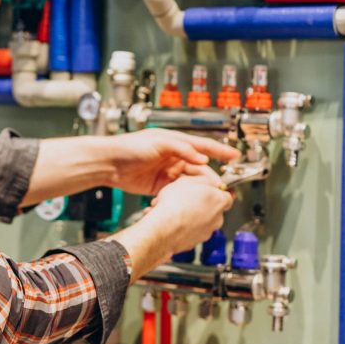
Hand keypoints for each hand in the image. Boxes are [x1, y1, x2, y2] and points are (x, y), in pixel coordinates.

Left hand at [107, 128, 238, 195]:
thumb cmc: (130, 147)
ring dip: (198, 189)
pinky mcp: (160, 186)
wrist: (109, 163)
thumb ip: (181, 149)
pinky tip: (188, 201)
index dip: (220, 151)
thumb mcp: (159, 143)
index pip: (203, 146)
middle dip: (210, 177)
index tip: (235, 156)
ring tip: (207, 197)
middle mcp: (174, 157)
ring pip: (190, 181)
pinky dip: (183, 196)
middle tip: (220, 187)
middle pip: (199, 168)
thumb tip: (201, 158)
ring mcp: (167, 172)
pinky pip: (177, 191)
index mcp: (176, 142)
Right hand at [110, 174, 233, 279]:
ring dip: (190, 215)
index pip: (228, 195)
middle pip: (213, 208)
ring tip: (174, 209)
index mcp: (220, 201)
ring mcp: (207, 232)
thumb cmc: (176, 204)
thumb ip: (204, 180)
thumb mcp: (189, 180)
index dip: (217, 191)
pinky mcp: (195, 242)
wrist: (164, 227)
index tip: (210, 189)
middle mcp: (217, 218)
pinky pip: (191, 231)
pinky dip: (184, 226)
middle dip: (201, 204)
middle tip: (187, 198)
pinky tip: (171, 220)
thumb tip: (208, 181)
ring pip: (200, 220)